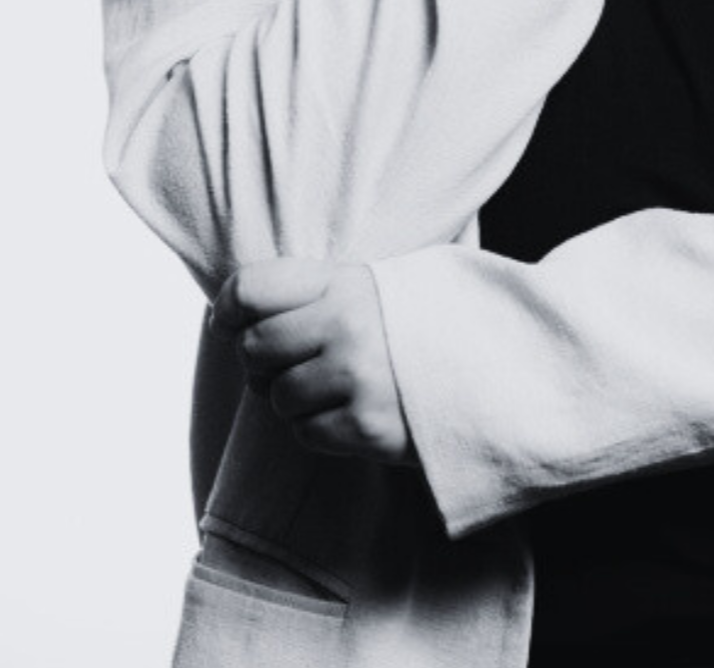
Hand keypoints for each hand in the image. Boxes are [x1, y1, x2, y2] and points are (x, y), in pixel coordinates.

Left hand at [211, 259, 411, 462]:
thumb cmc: (411, 326)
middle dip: (261, 364)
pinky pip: (306, 433)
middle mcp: (346, 323)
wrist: (489, 365)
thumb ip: (308, 292)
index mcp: (344, 281)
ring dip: (295, 400)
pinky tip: (352, 411)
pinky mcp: (367, 425)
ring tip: (331, 388)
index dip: (227, 308)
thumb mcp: (367, 288)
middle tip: (291, 364)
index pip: (251, 288)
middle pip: (253, 348)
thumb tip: (224, 316)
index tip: (228, 322)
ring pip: (278, 397)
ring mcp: (357, 375)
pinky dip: (320, 428)